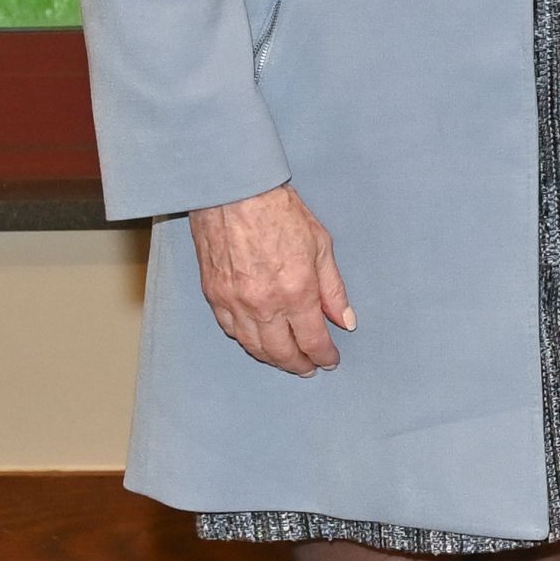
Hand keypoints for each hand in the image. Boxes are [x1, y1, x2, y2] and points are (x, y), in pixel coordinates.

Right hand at [192, 181, 353, 374]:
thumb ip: (333, 289)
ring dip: (272, 358)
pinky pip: (231, 330)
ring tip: (287, 360)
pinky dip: (247, 341)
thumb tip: (346, 320)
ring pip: (254, 346)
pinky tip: (258, 341)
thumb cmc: (280, 211)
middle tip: (309, 368)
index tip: (330, 360)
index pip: (312, 340)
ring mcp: (235, 302)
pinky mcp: (213, 295)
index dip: (323, 355)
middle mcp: (264, 304)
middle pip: (282, 352)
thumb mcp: (321, 246)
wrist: (234, 192)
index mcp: (296, 292)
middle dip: (299, 364)